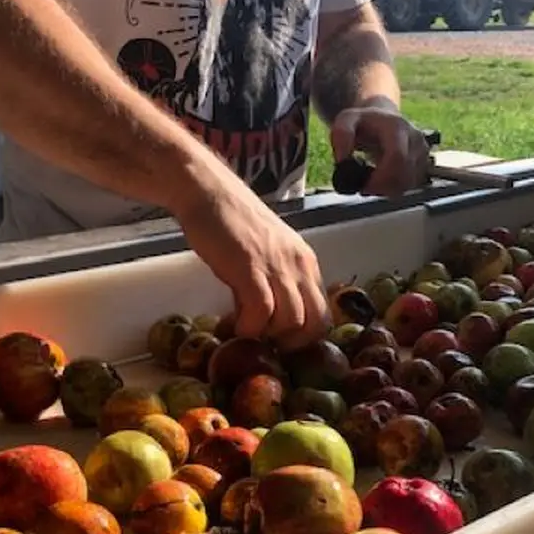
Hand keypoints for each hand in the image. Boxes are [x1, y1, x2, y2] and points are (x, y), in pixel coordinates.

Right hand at [173, 171, 329, 349]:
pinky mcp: (250, 267)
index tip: (281, 339)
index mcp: (305, 262)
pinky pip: (261, 312)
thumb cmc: (232, 222)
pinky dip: (249, 327)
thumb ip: (275, 281)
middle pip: (315, 322)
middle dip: (292, 342)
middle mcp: (298, 264)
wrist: (209, 191)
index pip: (324, 311)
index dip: (305, 334)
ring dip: (268, 334)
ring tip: (247, 328)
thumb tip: (269, 317)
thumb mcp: (267, 252)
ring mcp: (276, 266)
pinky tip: (235, 324)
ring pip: (291, 321)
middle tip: (267, 341)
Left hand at [330, 104, 429, 196]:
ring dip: (388, 190)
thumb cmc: (364, 121)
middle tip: (364, 188)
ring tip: (372, 181)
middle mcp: (415, 139)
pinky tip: (383, 181)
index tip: (365, 186)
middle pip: (405, 175)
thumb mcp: (345, 120)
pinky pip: (411, 186)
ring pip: (409, 184)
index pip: (397, 158)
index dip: (381, 178)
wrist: (382, 118)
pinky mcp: (424, 164)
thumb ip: (342, 136)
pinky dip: (395, 189)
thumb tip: (343, 160)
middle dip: (382, 188)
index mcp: (398, 127)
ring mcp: (422, 152)